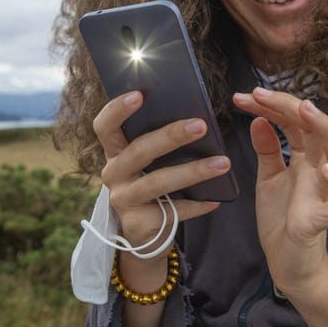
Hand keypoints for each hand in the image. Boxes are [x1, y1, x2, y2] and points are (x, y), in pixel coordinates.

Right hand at [93, 90, 229, 257]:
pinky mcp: (138, 223)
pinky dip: (196, 205)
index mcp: (114, 152)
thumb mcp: (148, 162)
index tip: (139, 94)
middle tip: (201, 126)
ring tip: (223, 163)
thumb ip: (158, 141)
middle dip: (170, 136)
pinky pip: (172, 211)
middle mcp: (113, 174)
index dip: (117, 109)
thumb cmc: (151, 184)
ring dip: (193, 171)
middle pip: (138, 151)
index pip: (104, 126)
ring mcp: (123, 199)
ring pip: (158, 182)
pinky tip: (216, 200)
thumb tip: (194, 115)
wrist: (145, 232)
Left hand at [233, 87, 327, 291]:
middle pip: (316, 130)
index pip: (294, 123)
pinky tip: (327, 171)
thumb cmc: (281, 216)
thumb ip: (267, 151)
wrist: (285, 258)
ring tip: (305, 110)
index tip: (242, 97)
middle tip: (260, 93)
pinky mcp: (323, 220)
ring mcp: (324, 193)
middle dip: (291, 107)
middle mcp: (319, 170)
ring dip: (325, 131)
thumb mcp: (268, 178)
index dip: (271, 107)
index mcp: (305, 159)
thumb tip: (258, 121)